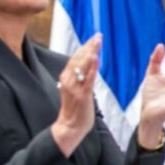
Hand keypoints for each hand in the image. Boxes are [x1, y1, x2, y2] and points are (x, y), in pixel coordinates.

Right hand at [51, 34, 101, 156]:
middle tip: (98, 36)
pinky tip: (96, 58)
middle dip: (88, 47)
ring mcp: (75, 88)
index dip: (84, 48)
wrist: (69, 128)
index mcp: (66, 78)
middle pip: (78, 59)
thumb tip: (84, 67)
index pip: (75, 59)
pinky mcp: (82, 96)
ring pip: (82, 66)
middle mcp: (68, 81)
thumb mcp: (74, 90)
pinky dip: (92, 68)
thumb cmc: (74, 110)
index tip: (93, 38)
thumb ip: (78, 78)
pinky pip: (88, 80)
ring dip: (90, 53)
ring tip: (97, 42)